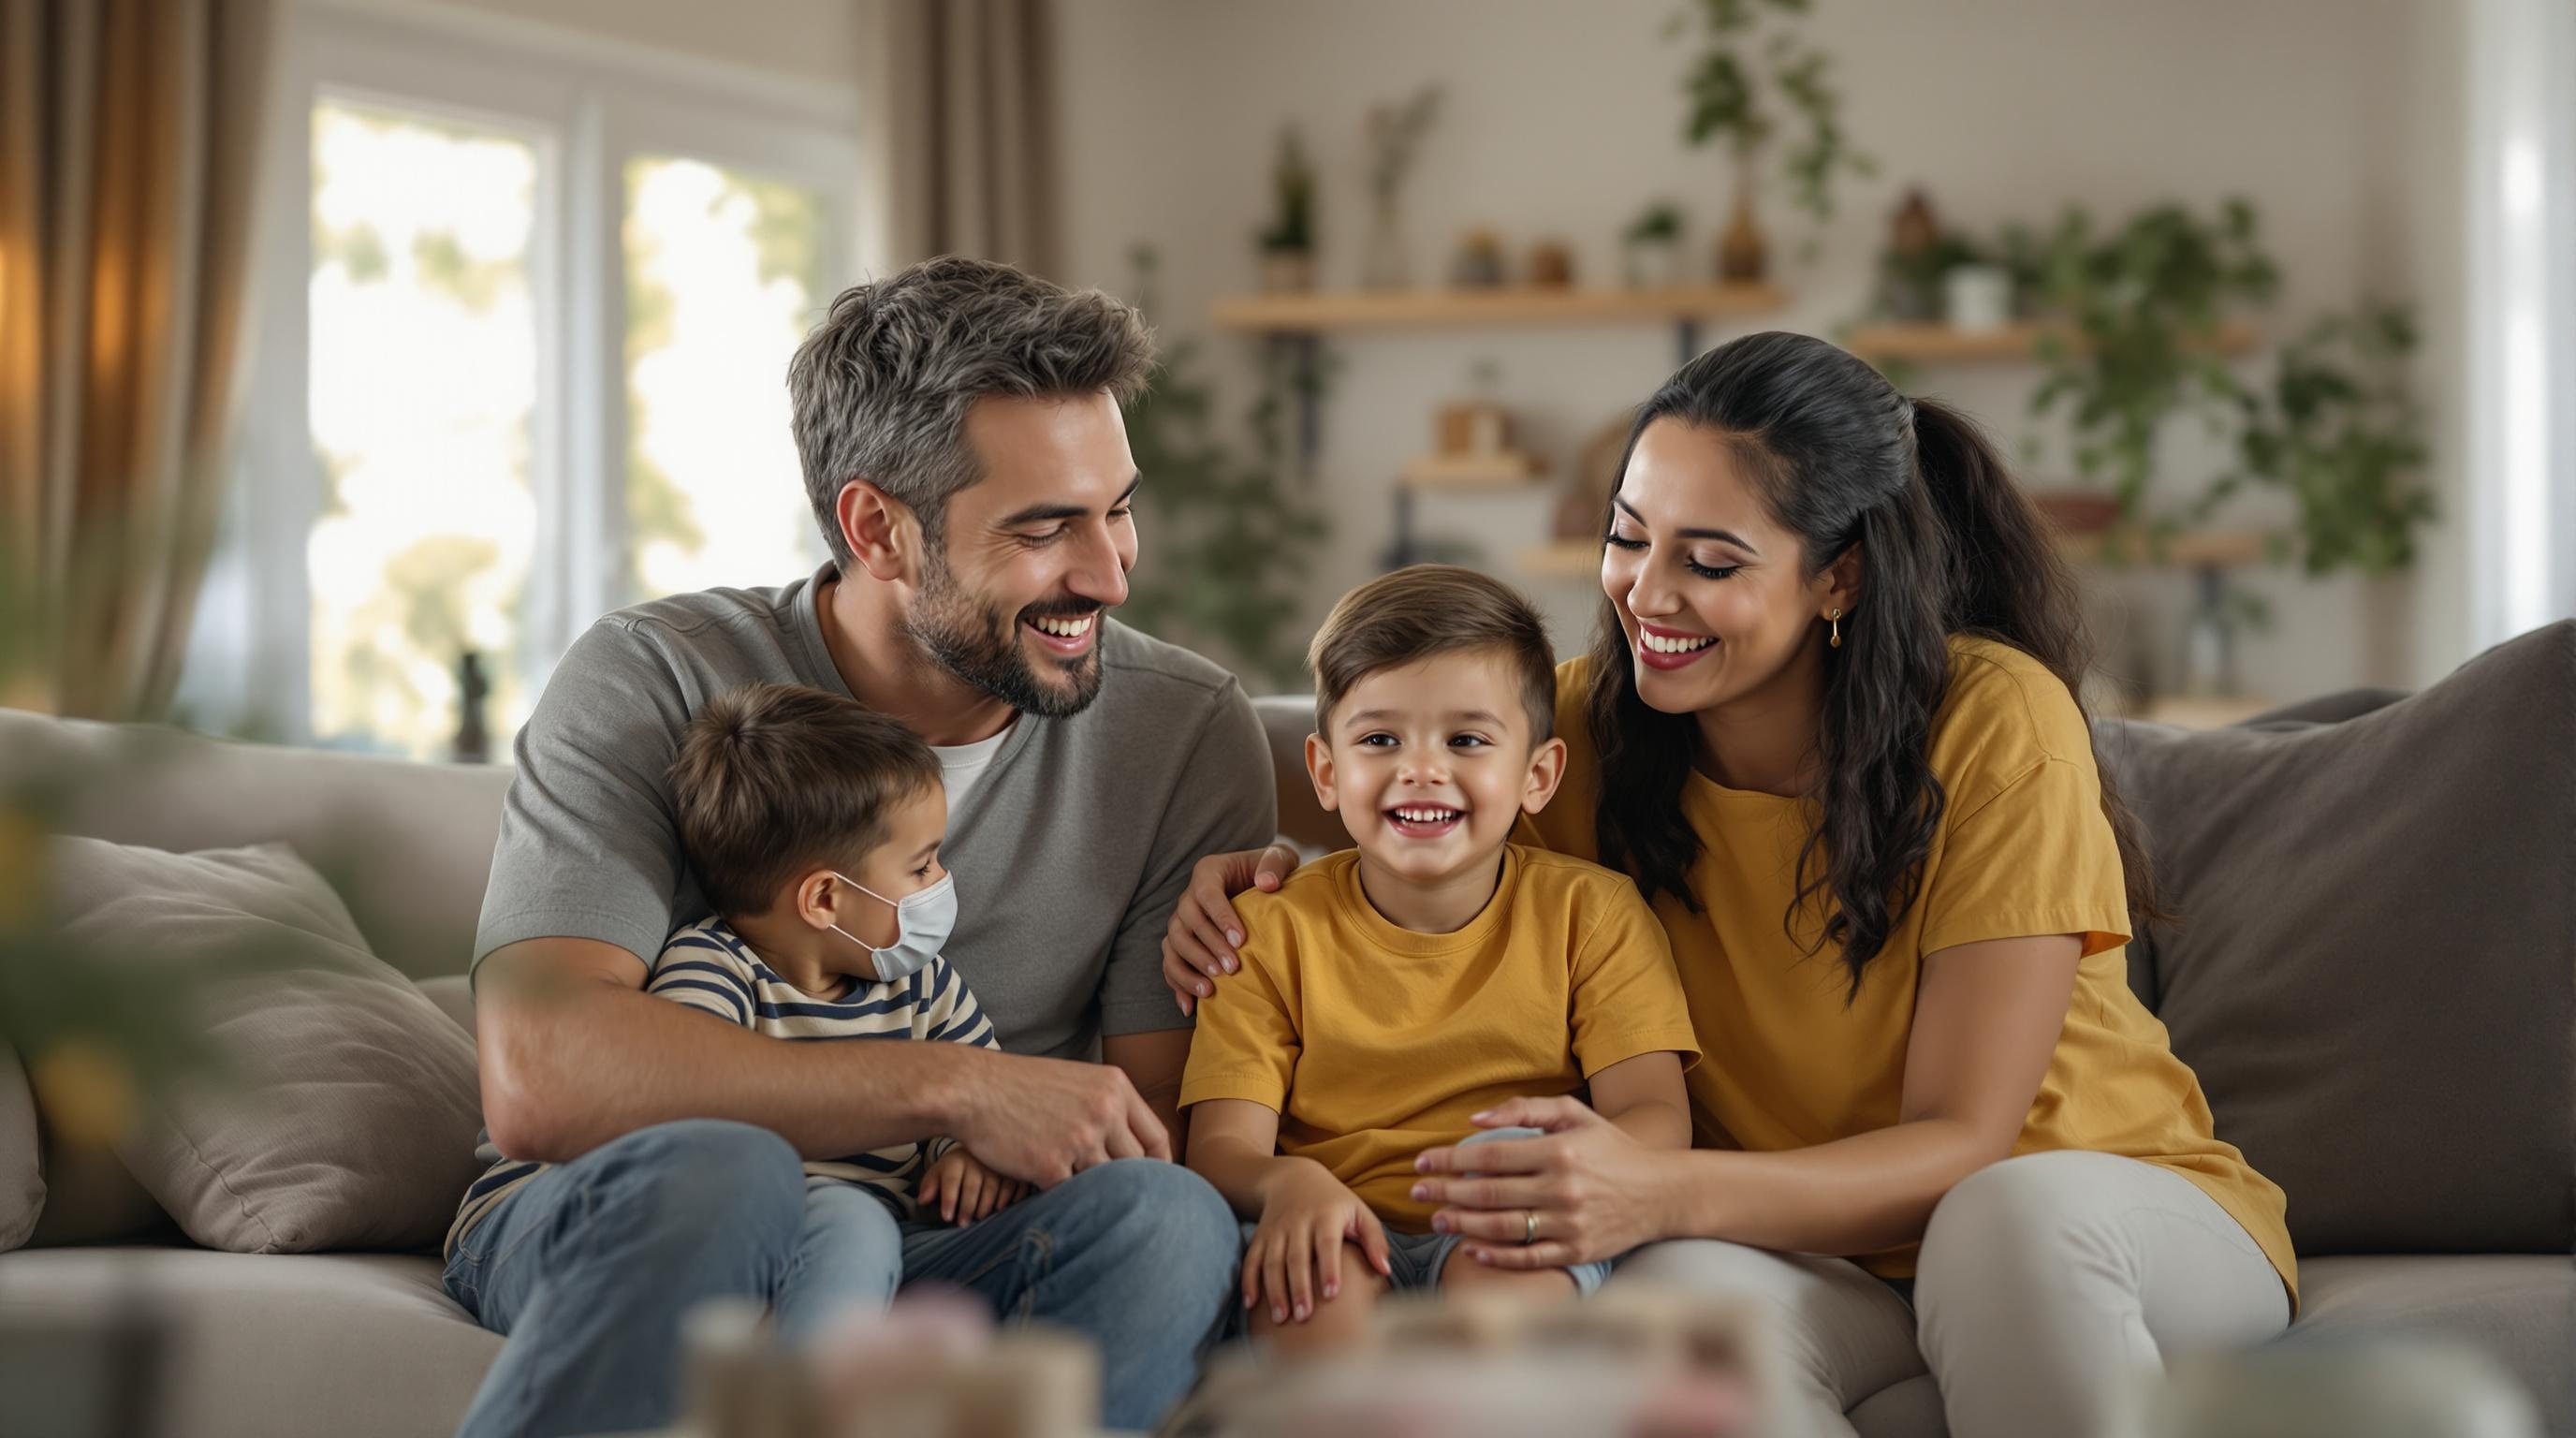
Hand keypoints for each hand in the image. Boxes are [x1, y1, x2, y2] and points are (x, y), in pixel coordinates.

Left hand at [917, 1146, 1029, 1224]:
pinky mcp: (1011, 1167)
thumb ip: (930, 1186)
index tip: (947, 1218)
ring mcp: (995, 1163)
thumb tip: (923, 1200)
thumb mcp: (938, 1173)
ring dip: (986, 1206)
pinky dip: (1008, 1197)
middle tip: (963, 1224)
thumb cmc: (955, 1168)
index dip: (949, 1199)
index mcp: (955, 1161)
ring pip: (992, 1187)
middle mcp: (976, 1160)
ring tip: (980, 1218)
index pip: (951, 1180)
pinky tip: (1000, 1208)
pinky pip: (1012, 1184)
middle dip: (967, 1208)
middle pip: (972, 1186)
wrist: (978, 1148)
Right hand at [954, 1053, 1170, 1186]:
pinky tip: (1047, 1185)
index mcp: (1115, 1087)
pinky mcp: (1050, 1164)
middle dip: (1126, 1184)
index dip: (1160, 1166)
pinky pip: (1070, 1194)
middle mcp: (1104, 1111)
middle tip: (1115, 1197)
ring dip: (1091, 1190)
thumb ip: (1107, 1106)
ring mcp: (1079, 1138)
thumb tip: (1134, 1146)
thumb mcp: (1076, 1080)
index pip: (1157, 1137)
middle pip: (1136, 1167)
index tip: (1155, 1183)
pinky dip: (1062, 1195)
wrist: (972, 1088)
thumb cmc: (1021, 1086)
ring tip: (1077, 1191)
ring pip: (1105, 1183)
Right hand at [1160, 843, 1302, 1015]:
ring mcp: (1182, 921)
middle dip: (1206, 947)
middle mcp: (1189, 896)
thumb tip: (1266, 883)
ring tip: (1210, 991)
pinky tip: (1190, 1007)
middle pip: (1186, 922)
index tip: (1240, 941)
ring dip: (1189, 968)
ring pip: (1173, 944)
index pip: (1207, 893)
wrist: (1263, 885)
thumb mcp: (1281, 858)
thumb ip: (1275, 864)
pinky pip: (1170, 963)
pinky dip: (1177, 985)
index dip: (1220, 917)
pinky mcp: (1182, 942)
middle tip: (1231, 969)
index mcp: (1209, 871)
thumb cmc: (1272, 871)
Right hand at [1245, 1159, 1391, 1325]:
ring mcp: (1276, 1230)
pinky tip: (1251, 1304)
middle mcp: (1298, 1222)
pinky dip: (1249, 1281)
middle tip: (1303, 1317)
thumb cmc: (1334, 1202)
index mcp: (1326, 1216)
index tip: (1331, 1294)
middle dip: (1298, 1288)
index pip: (1326, 1243)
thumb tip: (1385, 1270)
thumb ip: (1374, 1239)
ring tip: (1280, 1318)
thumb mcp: (1359, 1212)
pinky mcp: (1260, 1236)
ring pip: (1272, 1262)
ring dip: (1275, 1290)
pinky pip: (1252, 1259)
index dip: (1328, 1268)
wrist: (1293, 1177)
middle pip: (1296, 1257)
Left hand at [1410, 1097, 1669, 1270]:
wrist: (1663, 1193)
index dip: (1450, 1160)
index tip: (1422, 1163)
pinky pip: (1527, 1258)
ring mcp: (1570, 1224)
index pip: (1490, 1156)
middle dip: (1445, 1193)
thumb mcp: (1576, 1116)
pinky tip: (1471, 1249)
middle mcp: (1562, 1189)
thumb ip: (1526, 1110)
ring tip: (1438, 1219)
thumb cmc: (1613, 1149)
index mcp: (1559, 1152)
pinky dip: (1496, 1257)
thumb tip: (1474, 1119)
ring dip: (1462, 1224)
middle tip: (1417, 1192)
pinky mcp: (1578, 1252)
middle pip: (1488, 1194)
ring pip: (1502, 1228)